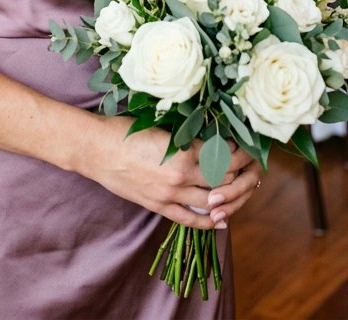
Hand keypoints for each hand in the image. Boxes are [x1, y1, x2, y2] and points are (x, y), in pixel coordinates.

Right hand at [81, 115, 261, 231]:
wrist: (96, 149)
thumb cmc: (125, 130)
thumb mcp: (160, 126)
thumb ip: (187, 135)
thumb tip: (212, 138)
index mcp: (183, 152)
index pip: (223, 156)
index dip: (240, 151)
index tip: (249, 146)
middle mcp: (181, 176)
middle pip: (223, 180)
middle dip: (241, 173)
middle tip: (252, 166)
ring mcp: (169, 195)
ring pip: (211, 203)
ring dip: (229, 197)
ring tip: (240, 188)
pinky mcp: (158, 206)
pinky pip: (189, 219)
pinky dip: (208, 221)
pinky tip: (220, 218)